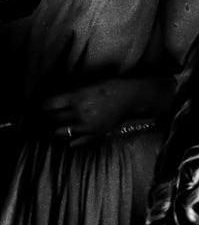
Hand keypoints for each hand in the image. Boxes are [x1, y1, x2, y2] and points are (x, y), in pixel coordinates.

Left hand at [43, 78, 157, 146]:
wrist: (132, 97)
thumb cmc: (112, 86)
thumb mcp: (90, 84)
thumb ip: (74, 92)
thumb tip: (59, 97)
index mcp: (77, 98)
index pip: (50, 104)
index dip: (42, 105)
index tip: (41, 106)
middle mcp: (79, 112)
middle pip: (55, 118)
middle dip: (48, 117)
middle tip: (45, 116)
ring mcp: (87, 125)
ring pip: (63, 131)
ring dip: (57, 129)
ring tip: (55, 128)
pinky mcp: (96, 133)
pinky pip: (80, 140)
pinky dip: (73, 141)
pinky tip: (70, 141)